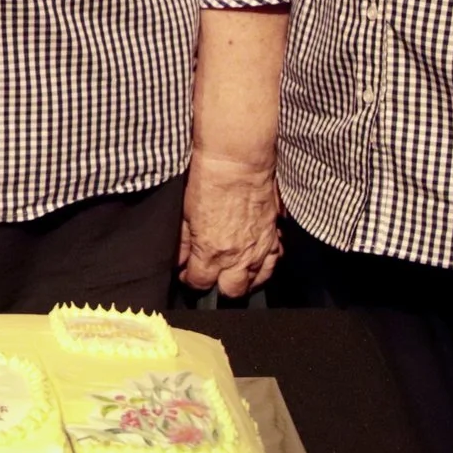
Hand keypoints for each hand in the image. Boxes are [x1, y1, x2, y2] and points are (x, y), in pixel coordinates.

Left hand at [179, 152, 280, 296]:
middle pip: (232, 291)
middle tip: (212, 274)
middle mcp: (238, 257)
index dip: (191, 281)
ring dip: (244, 279)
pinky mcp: (274, 235)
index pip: (201, 283)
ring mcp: (260, 248)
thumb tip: (178, 261)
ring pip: (256, 281)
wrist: (237, 161)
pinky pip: (275, 262)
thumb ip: (181, 242)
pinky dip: (266, 265)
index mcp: (211, 252)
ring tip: (234, 271)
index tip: (188, 274)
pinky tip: (257, 261)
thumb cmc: (208, 182)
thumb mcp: (184, 213)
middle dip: (220, 287)